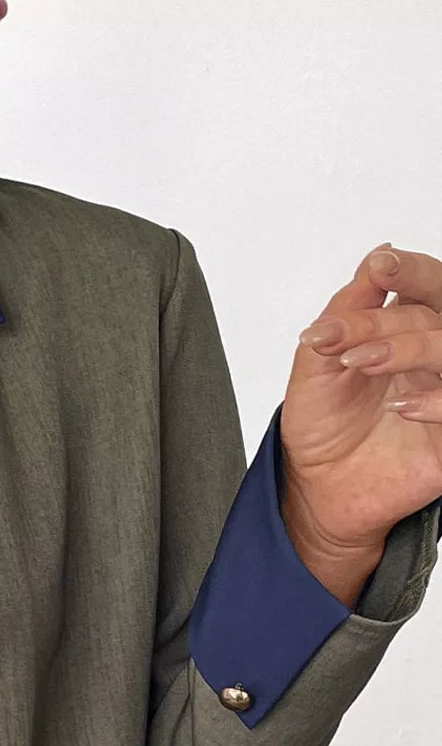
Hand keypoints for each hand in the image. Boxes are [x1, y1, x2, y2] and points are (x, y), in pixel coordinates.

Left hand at [282, 243, 441, 580]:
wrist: (316, 486)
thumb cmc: (322, 425)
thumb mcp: (317, 363)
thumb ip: (344, 312)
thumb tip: (376, 258)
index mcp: (406, 329)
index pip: (423, 286)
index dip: (408, 272)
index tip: (380, 267)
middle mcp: (431, 356)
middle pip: (438, 314)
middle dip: (397, 317)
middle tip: (353, 336)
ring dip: (410, 350)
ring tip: (359, 362)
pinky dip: (436, 403)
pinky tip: (403, 408)